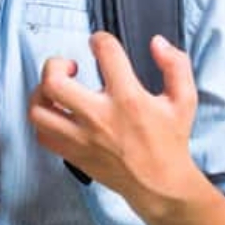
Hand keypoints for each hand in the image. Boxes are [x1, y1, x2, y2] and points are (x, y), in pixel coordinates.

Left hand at [28, 32, 202, 217]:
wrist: (161, 185)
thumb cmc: (170, 141)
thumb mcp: (184, 99)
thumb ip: (175, 65)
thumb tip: (157, 43)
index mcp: (128, 99)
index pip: (104, 52)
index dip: (99, 39)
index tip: (100, 44)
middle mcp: (99, 117)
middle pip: (54, 82)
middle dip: (56, 64)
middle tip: (69, 67)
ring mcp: (82, 138)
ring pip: (40, 109)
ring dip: (42, 92)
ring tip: (57, 89)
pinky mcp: (73, 154)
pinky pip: (42, 134)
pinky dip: (44, 119)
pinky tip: (58, 112)